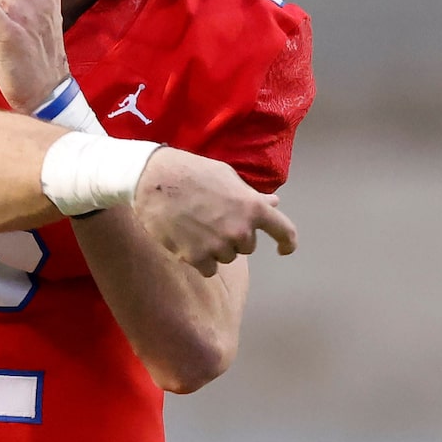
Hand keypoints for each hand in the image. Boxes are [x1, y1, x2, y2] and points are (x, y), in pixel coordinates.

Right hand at [132, 148, 297, 275]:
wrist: (154, 181)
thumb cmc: (192, 172)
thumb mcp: (227, 177)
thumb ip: (251, 196)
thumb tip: (272, 204)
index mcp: (253, 207)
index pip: (284, 231)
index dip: (287, 243)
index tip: (284, 249)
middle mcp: (240, 230)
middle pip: (248, 247)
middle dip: (235, 237)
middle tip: (214, 220)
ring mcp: (218, 246)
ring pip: (227, 258)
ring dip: (217, 248)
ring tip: (197, 228)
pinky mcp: (196, 257)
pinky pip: (209, 269)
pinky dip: (201, 259)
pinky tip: (189, 242)